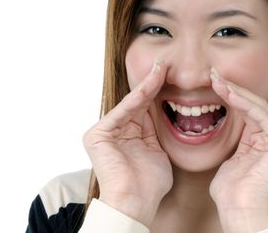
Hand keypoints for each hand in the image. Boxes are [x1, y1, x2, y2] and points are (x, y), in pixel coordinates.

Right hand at [83, 58, 172, 226]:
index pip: (144, 108)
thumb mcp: (157, 151)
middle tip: (165, 65)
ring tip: (161, 69)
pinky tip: (151, 83)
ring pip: (131, 103)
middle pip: (137, 102)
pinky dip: (137, 97)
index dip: (157, 91)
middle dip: (152, 83)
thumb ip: (155, 133)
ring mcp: (106, 131)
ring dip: (147, 85)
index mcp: (129, 134)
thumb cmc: (149, 183)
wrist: (136, 203)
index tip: (170, 75)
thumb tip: (162, 114)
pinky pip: (122, 111)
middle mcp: (116, 130)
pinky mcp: (98, 134)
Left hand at [209, 68, 267, 232]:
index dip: (230, 94)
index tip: (212, 82)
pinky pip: (261, 115)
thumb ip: (234, 139)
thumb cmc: (231, 188)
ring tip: (217, 81)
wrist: (238, 210)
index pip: (246, 109)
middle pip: (252, 104)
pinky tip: (228, 93)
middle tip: (213, 75)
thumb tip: (221, 123)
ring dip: (235, 91)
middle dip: (231, 88)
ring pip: (257, 106)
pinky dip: (244, 102)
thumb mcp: (230, 156)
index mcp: (262, 139)